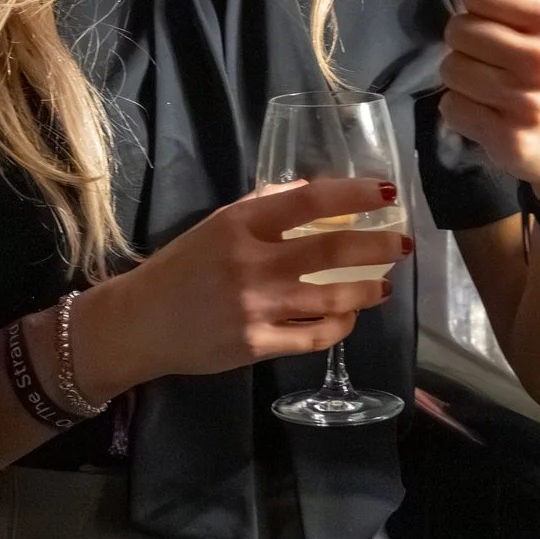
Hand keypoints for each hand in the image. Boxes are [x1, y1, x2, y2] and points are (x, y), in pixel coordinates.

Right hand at [69, 178, 410, 398]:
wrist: (137, 324)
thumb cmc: (180, 268)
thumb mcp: (215, 225)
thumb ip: (262, 207)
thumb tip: (314, 192)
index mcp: (238, 224)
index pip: (310, 202)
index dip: (355, 197)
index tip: (387, 192)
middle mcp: (250, 263)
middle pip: (331, 252)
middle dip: (376, 246)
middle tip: (401, 243)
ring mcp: (255, 308)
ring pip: (331, 299)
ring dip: (367, 289)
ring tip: (383, 282)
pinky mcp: (256, 346)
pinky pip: (314, 337)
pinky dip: (340, 325)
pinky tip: (350, 316)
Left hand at [441, 0, 539, 213]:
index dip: (483, 9)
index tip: (506, 26)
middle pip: (458, 30)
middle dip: (470, 46)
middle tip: (498, 60)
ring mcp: (526, 102)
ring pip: (450, 70)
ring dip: (464, 79)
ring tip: (495, 87)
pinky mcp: (506, 137)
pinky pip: (450, 108)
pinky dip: (462, 111)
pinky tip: (490, 113)